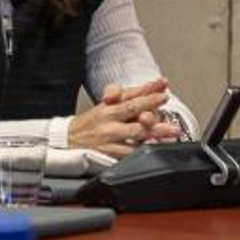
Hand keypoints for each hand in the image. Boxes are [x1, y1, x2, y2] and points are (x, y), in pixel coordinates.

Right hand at [68, 77, 183, 157]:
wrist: (68, 140)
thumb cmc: (93, 121)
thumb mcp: (108, 103)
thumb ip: (133, 93)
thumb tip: (158, 84)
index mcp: (110, 107)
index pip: (131, 98)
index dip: (149, 94)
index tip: (163, 91)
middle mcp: (110, 122)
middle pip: (133, 114)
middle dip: (153, 113)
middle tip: (170, 114)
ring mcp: (110, 139)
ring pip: (135, 135)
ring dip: (154, 133)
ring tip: (171, 133)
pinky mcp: (110, 155)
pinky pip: (130, 154)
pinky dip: (143, 151)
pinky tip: (156, 148)